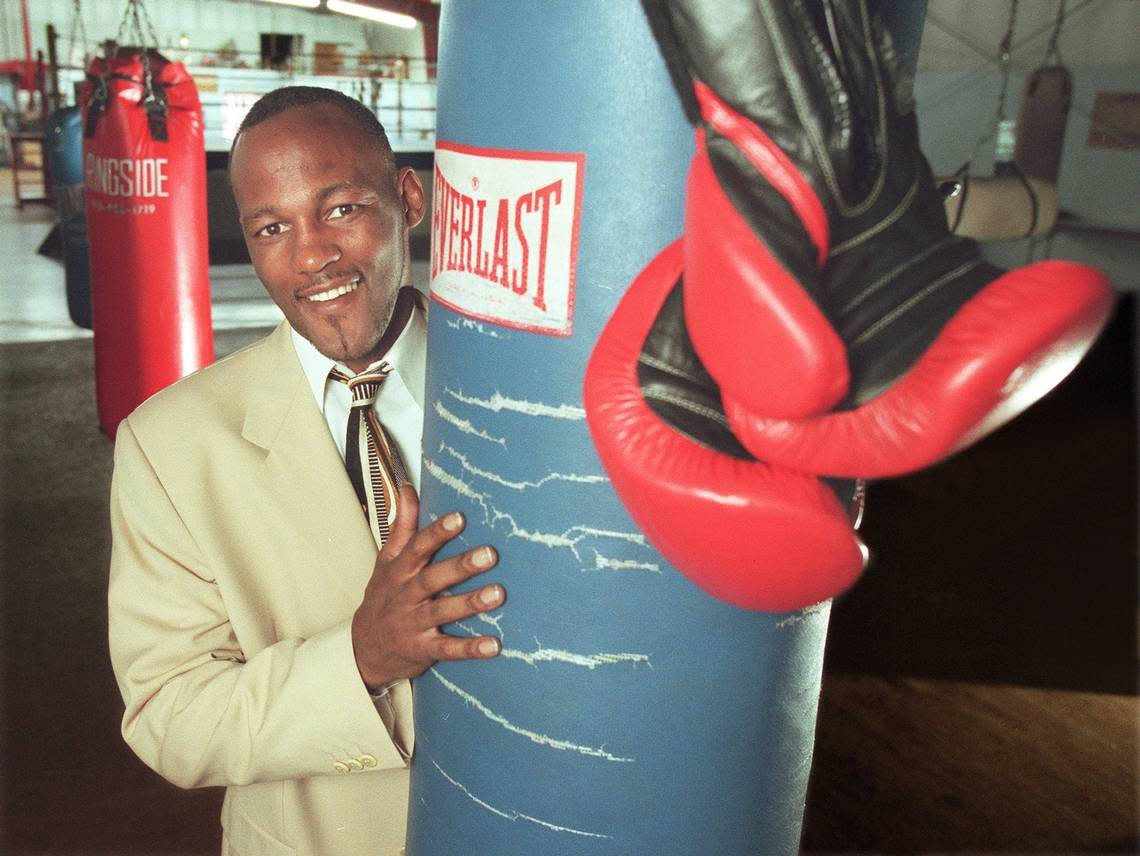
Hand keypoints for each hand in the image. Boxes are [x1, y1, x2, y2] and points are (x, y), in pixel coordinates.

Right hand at [351, 485, 503, 688]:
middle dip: (460, 566)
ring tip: (498, 594)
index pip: (417, 548)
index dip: (437, 533)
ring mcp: (413, 624)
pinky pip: (447, 649)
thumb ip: (403, 527)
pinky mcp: (422, 650)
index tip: (459, 518)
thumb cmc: (383, 598)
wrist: (362, 649)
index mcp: (398, 572)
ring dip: (469, 603)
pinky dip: (470, 648)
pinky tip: (494, 645)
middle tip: (490, 554)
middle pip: (431, 579)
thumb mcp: (386, 562)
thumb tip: (408, 489)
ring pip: (441, 612)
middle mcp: (405, 596)